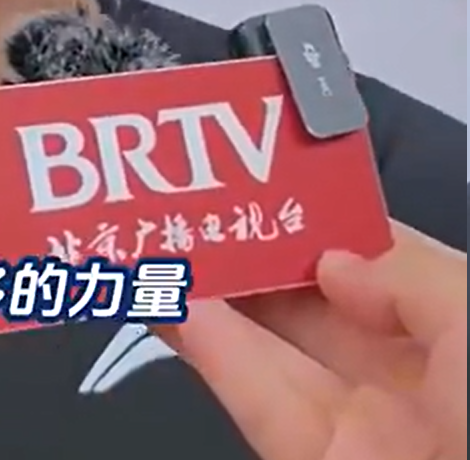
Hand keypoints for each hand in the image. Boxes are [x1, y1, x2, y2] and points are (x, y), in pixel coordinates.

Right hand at [156, 221, 466, 459]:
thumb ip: (407, 274)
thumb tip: (334, 264)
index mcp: (461, 339)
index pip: (382, 259)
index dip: (322, 214)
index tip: (265, 172)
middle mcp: (413, 379)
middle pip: (318, 297)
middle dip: (259, 245)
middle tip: (195, 196)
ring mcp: (363, 430)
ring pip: (276, 346)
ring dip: (218, 290)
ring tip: (163, 235)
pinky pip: (258, 398)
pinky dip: (211, 348)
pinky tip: (173, 299)